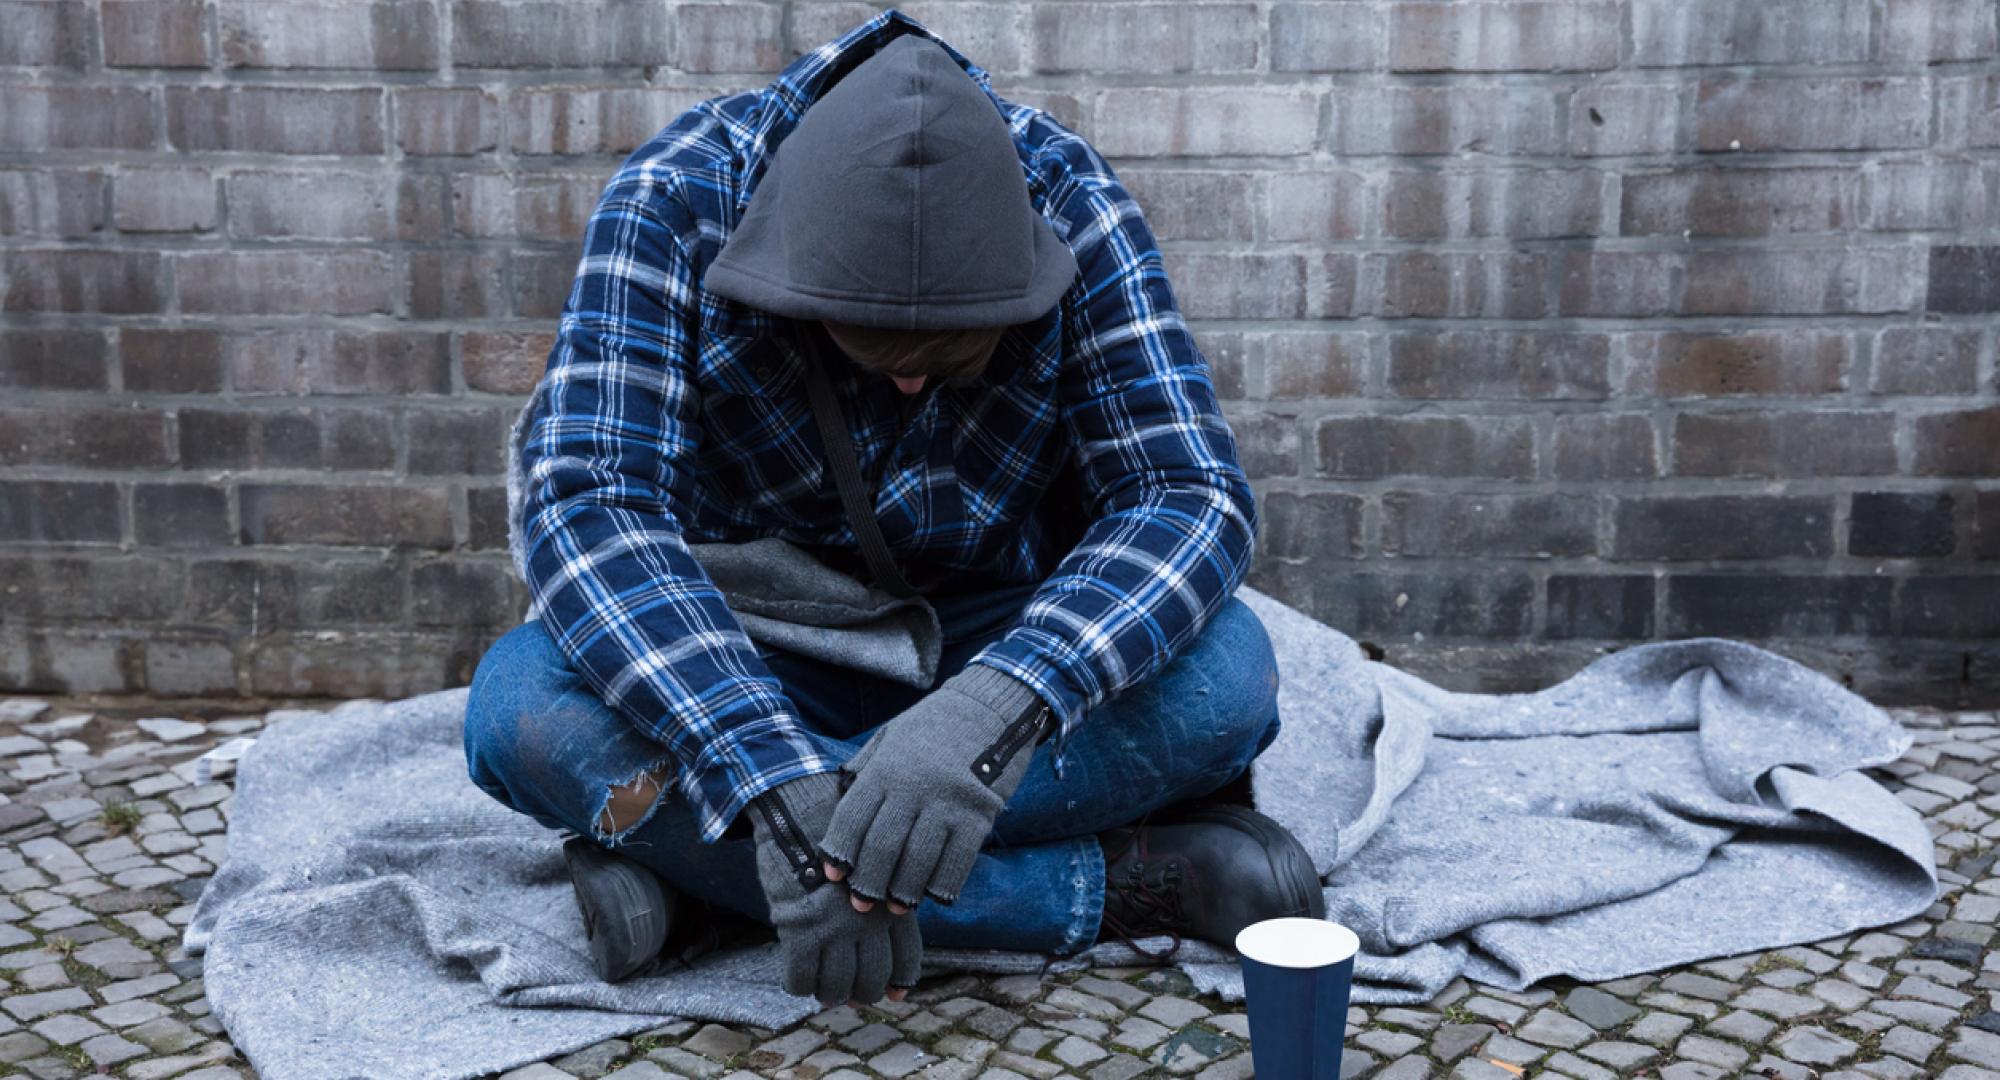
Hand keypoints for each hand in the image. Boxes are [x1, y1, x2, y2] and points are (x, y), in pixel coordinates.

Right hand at [749, 773, 919, 1005]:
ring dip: (831, 994)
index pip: (906, 958)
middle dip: (864, 992)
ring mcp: (834, 927)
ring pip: (837, 985)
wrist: (799, 804)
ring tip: (826, 993)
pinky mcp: (799, 930)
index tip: (895, 994)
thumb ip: (884, 893)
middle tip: (854, 994)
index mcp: (892, 901)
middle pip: (873, 978)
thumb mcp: (876, 858)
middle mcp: (869, 920)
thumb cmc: (836, 826)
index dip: (900, 981)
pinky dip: (799, 986)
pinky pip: (800, 977)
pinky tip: (798, 981)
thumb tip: (887, 925)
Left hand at [818, 665, 1048, 910]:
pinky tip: (933, 896)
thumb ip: (868, 770)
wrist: (992, 706)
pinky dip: (943, 886)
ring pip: (918, 861)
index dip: (839, 852)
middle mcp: (914, 786)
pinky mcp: (979, 814)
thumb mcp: (893, 736)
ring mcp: (948, 802)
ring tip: (896, 906)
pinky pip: (957, 862)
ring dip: (903, 892)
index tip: (834, 876)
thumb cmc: (936, 725)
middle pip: (882, 847)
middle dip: (868, 883)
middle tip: (861, 904)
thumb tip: (842, 810)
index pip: (852, 819)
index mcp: (886, 767)